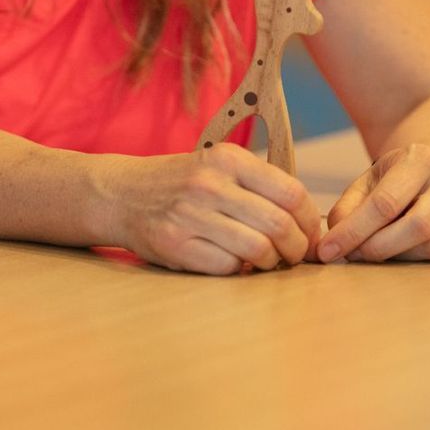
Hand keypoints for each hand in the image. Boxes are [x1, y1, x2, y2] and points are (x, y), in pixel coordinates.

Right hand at [107, 143, 321, 274]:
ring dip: (271, 262)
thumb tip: (308, 221)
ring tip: (267, 261)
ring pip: (258, 249)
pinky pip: (227, 266)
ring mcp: (190, 215)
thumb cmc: (179, 184)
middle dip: (297, 248)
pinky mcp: (175, 244)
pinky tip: (235, 263)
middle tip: (295, 256)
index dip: (310, 220)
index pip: (292, 192)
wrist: (120, 194)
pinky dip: (239, 270)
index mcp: (228, 159)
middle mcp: (209, 184)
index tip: (309, 232)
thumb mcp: (216, 165)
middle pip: (279, 225)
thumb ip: (258, 185)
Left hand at [318, 144, 429, 262]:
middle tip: (356, 256)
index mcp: (418, 160)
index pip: (384, 203)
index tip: (328, 251)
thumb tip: (332, 242)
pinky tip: (412, 248)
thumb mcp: (369, 183)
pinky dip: (428, 259)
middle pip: (417, 227)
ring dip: (401, 257)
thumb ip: (347, 208)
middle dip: (379, 249)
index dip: (353, 232)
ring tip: (382, 251)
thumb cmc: (399, 181)